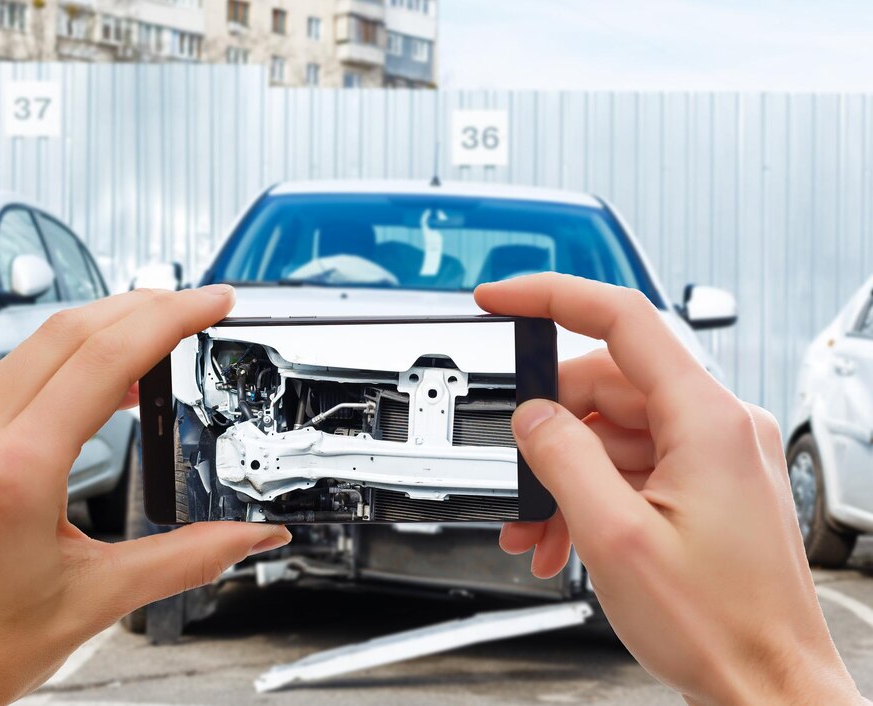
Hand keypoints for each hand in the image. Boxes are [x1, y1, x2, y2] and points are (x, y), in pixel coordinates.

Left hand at [0, 285, 290, 704]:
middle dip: (142, 306)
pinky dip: (60, 361)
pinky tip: (93, 379)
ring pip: (32, 345)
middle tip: (194, 304)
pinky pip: (4, 376)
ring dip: (101, 328)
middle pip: (68, 331)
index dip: (169, 318)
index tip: (209, 302)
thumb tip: (250, 538)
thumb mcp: (98, 600)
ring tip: (155, 336)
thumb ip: (190, 558)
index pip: (104, 358)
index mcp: (12, 470)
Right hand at [476, 274, 863, 705]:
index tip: (500, 298)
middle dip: (549, 429)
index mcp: (706, 420)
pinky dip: (592, 492)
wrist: (767, 687)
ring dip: (565, 474)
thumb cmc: (719, 626)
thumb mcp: (613, 537)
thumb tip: (532, 416)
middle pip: (606, 387)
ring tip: (538, 531)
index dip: (551, 297)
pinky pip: (634, 465)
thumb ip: (562, 459)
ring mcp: (715, 457)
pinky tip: (564, 536)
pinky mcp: (708, 486)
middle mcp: (718, 426)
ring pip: (614, 433)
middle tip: (518, 478)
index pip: (621, 319)